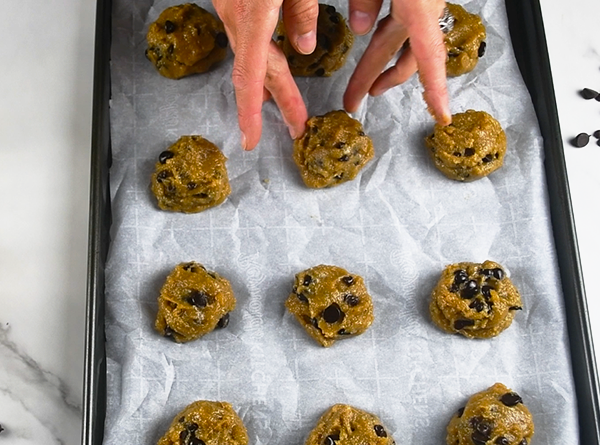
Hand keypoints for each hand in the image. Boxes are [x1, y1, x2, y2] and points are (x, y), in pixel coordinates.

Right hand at [212, 0, 320, 149]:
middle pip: (256, 71)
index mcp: (252, 16)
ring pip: (248, 52)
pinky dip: (258, 53)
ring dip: (266, 78)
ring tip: (283, 100)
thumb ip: (302, 10)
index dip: (250, 114)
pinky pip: (244, 34)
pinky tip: (266, 58)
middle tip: (297, 127)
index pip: (249, 75)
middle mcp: (234, 16)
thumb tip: (304, 48)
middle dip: (281, 100)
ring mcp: (227, 7)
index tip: (251, 141)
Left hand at [343, 0, 450, 124]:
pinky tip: (374, 38)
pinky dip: (390, 39)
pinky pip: (407, 25)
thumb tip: (360, 29)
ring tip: (365, 84)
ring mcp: (425, 2)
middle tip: (352, 103)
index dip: (435, 89)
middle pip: (406, 56)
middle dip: (377, 81)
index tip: (442, 116)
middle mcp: (428, 7)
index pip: (429, 55)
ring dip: (381, 63)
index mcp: (421, 5)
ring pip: (404, 42)